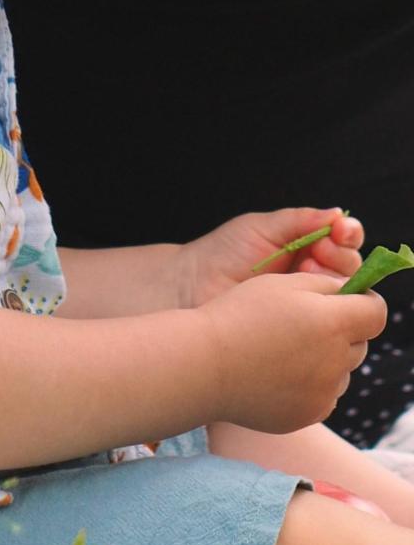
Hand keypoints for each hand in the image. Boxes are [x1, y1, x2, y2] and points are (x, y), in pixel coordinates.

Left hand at [181, 207, 363, 306]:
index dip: (347, 235)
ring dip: (332, 278)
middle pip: (351, 267)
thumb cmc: (224, 253)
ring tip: (305, 269)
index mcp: (306, 246)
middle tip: (318, 251)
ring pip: (345, 295)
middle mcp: (312, 274)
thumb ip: (300, 220)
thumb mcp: (262, 228)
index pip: (343, 240)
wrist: (192, 286)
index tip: (339, 231)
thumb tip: (338, 214)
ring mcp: (307, 303)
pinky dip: (325, 309)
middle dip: (340, 255)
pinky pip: (328, 323)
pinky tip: (306, 297)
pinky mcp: (301, 330)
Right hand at [200, 271, 386, 433]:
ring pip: (341, 370)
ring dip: (327, 358)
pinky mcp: (309, 415)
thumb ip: (327, 285)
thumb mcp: (284, 283)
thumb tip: (352, 294)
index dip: (365, 300)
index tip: (348, 298)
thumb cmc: (241, 313)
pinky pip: (324, 394)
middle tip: (305, 321)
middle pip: (359, 342)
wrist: (207, 364)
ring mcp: (324, 393)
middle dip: (342, 329)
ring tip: (286, 348)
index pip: (376, 311)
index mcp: (333, 322)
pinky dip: (311, 382)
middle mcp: (335, 361)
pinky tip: (279, 371)